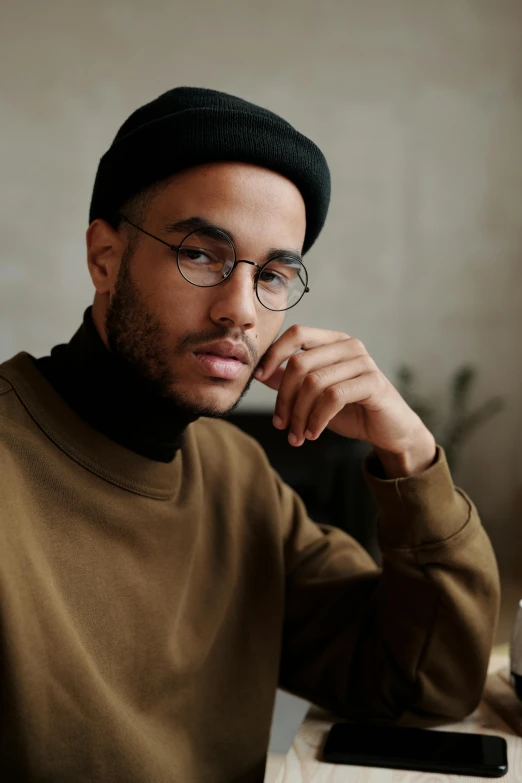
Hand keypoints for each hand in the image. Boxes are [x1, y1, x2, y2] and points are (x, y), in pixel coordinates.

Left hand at [255, 325, 436, 477]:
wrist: (388, 431)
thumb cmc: (350, 410)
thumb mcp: (314, 395)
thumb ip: (290, 380)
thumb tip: (261, 372)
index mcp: (332, 341)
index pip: (296, 334)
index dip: (274, 354)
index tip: (258, 378)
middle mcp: (348, 345)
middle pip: (300, 363)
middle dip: (284, 398)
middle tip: (280, 425)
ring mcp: (363, 362)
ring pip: (314, 383)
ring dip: (299, 415)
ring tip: (297, 436)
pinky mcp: (373, 382)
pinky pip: (333, 397)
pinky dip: (317, 419)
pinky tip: (313, 434)